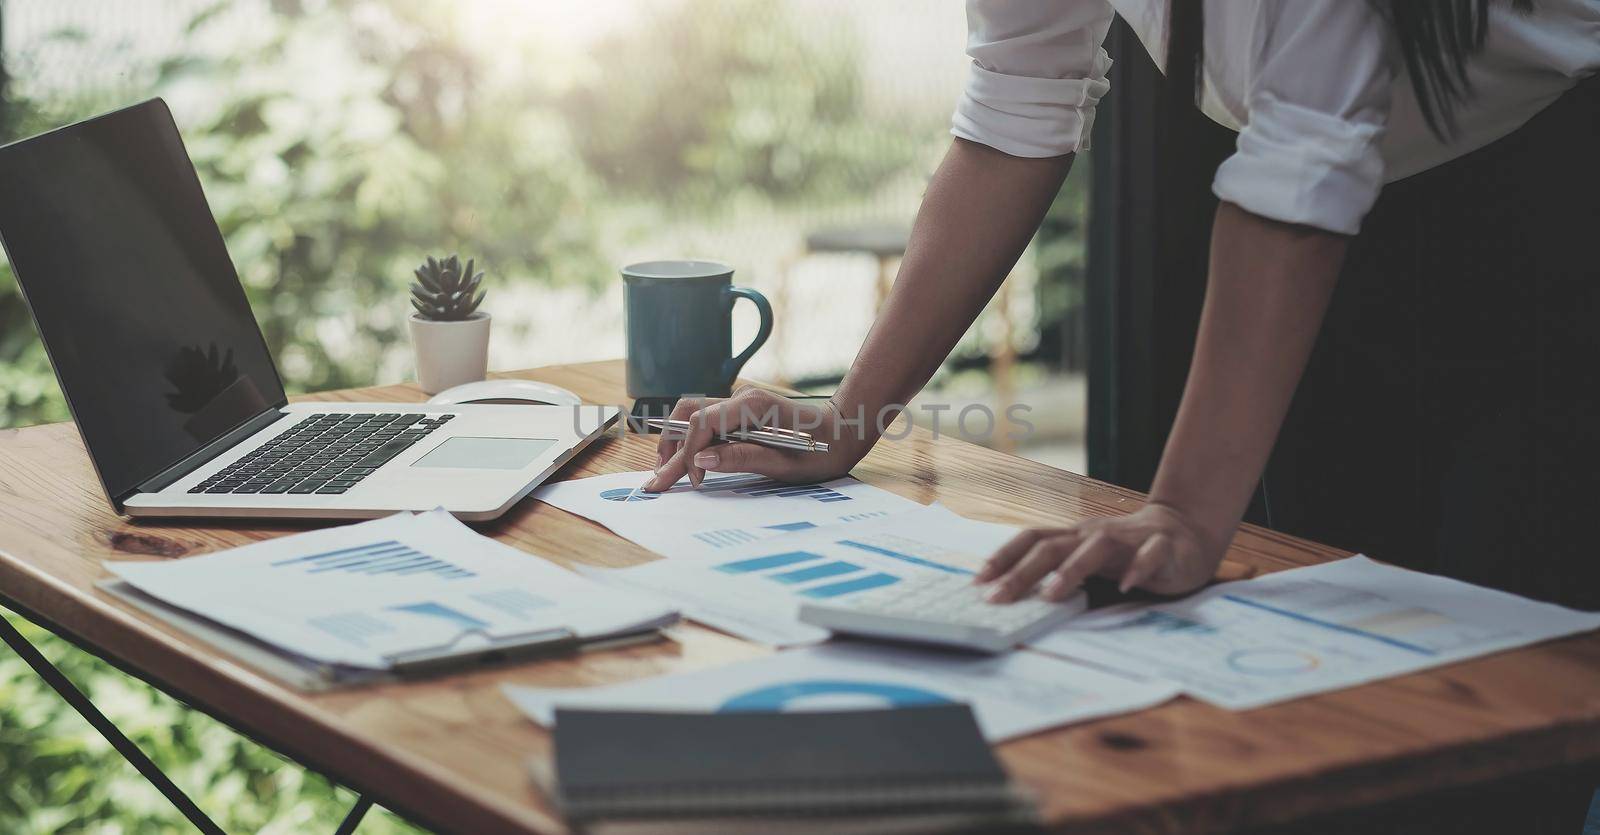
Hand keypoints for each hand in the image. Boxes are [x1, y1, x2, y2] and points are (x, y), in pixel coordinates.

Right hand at [642, 387, 872, 491]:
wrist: (845, 430)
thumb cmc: (823, 450)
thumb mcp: (787, 465)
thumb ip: (742, 458)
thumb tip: (701, 460)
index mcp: (754, 406)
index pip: (702, 423)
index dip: (690, 453)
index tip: (694, 482)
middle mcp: (742, 397)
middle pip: (688, 413)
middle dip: (670, 447)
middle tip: (657, 480)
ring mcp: (740, 402)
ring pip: (692, 414)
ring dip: (676, 441)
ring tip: (666, 470)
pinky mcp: (741, 411)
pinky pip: (706, 420)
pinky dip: (690, 439)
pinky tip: (684, 460)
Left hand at [977, 502, 1225, 601]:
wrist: (1183, 530)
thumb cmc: (1125, 552)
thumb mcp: (1087, 559)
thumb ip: (1059, 572)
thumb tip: (1014, 598)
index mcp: (1074, 537)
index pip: (1032, 540)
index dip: (1004, 557)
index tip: (978, 582)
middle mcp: (1094, 534)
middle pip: (1053, 547)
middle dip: (1022, 571)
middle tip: (998, 598)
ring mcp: (1129, 539)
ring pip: (1096, 546)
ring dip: (1072, 569)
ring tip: (1051, 594)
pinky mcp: (1163, 548)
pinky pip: (1150, 555)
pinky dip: (1138, 568)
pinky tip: (1127, 586)